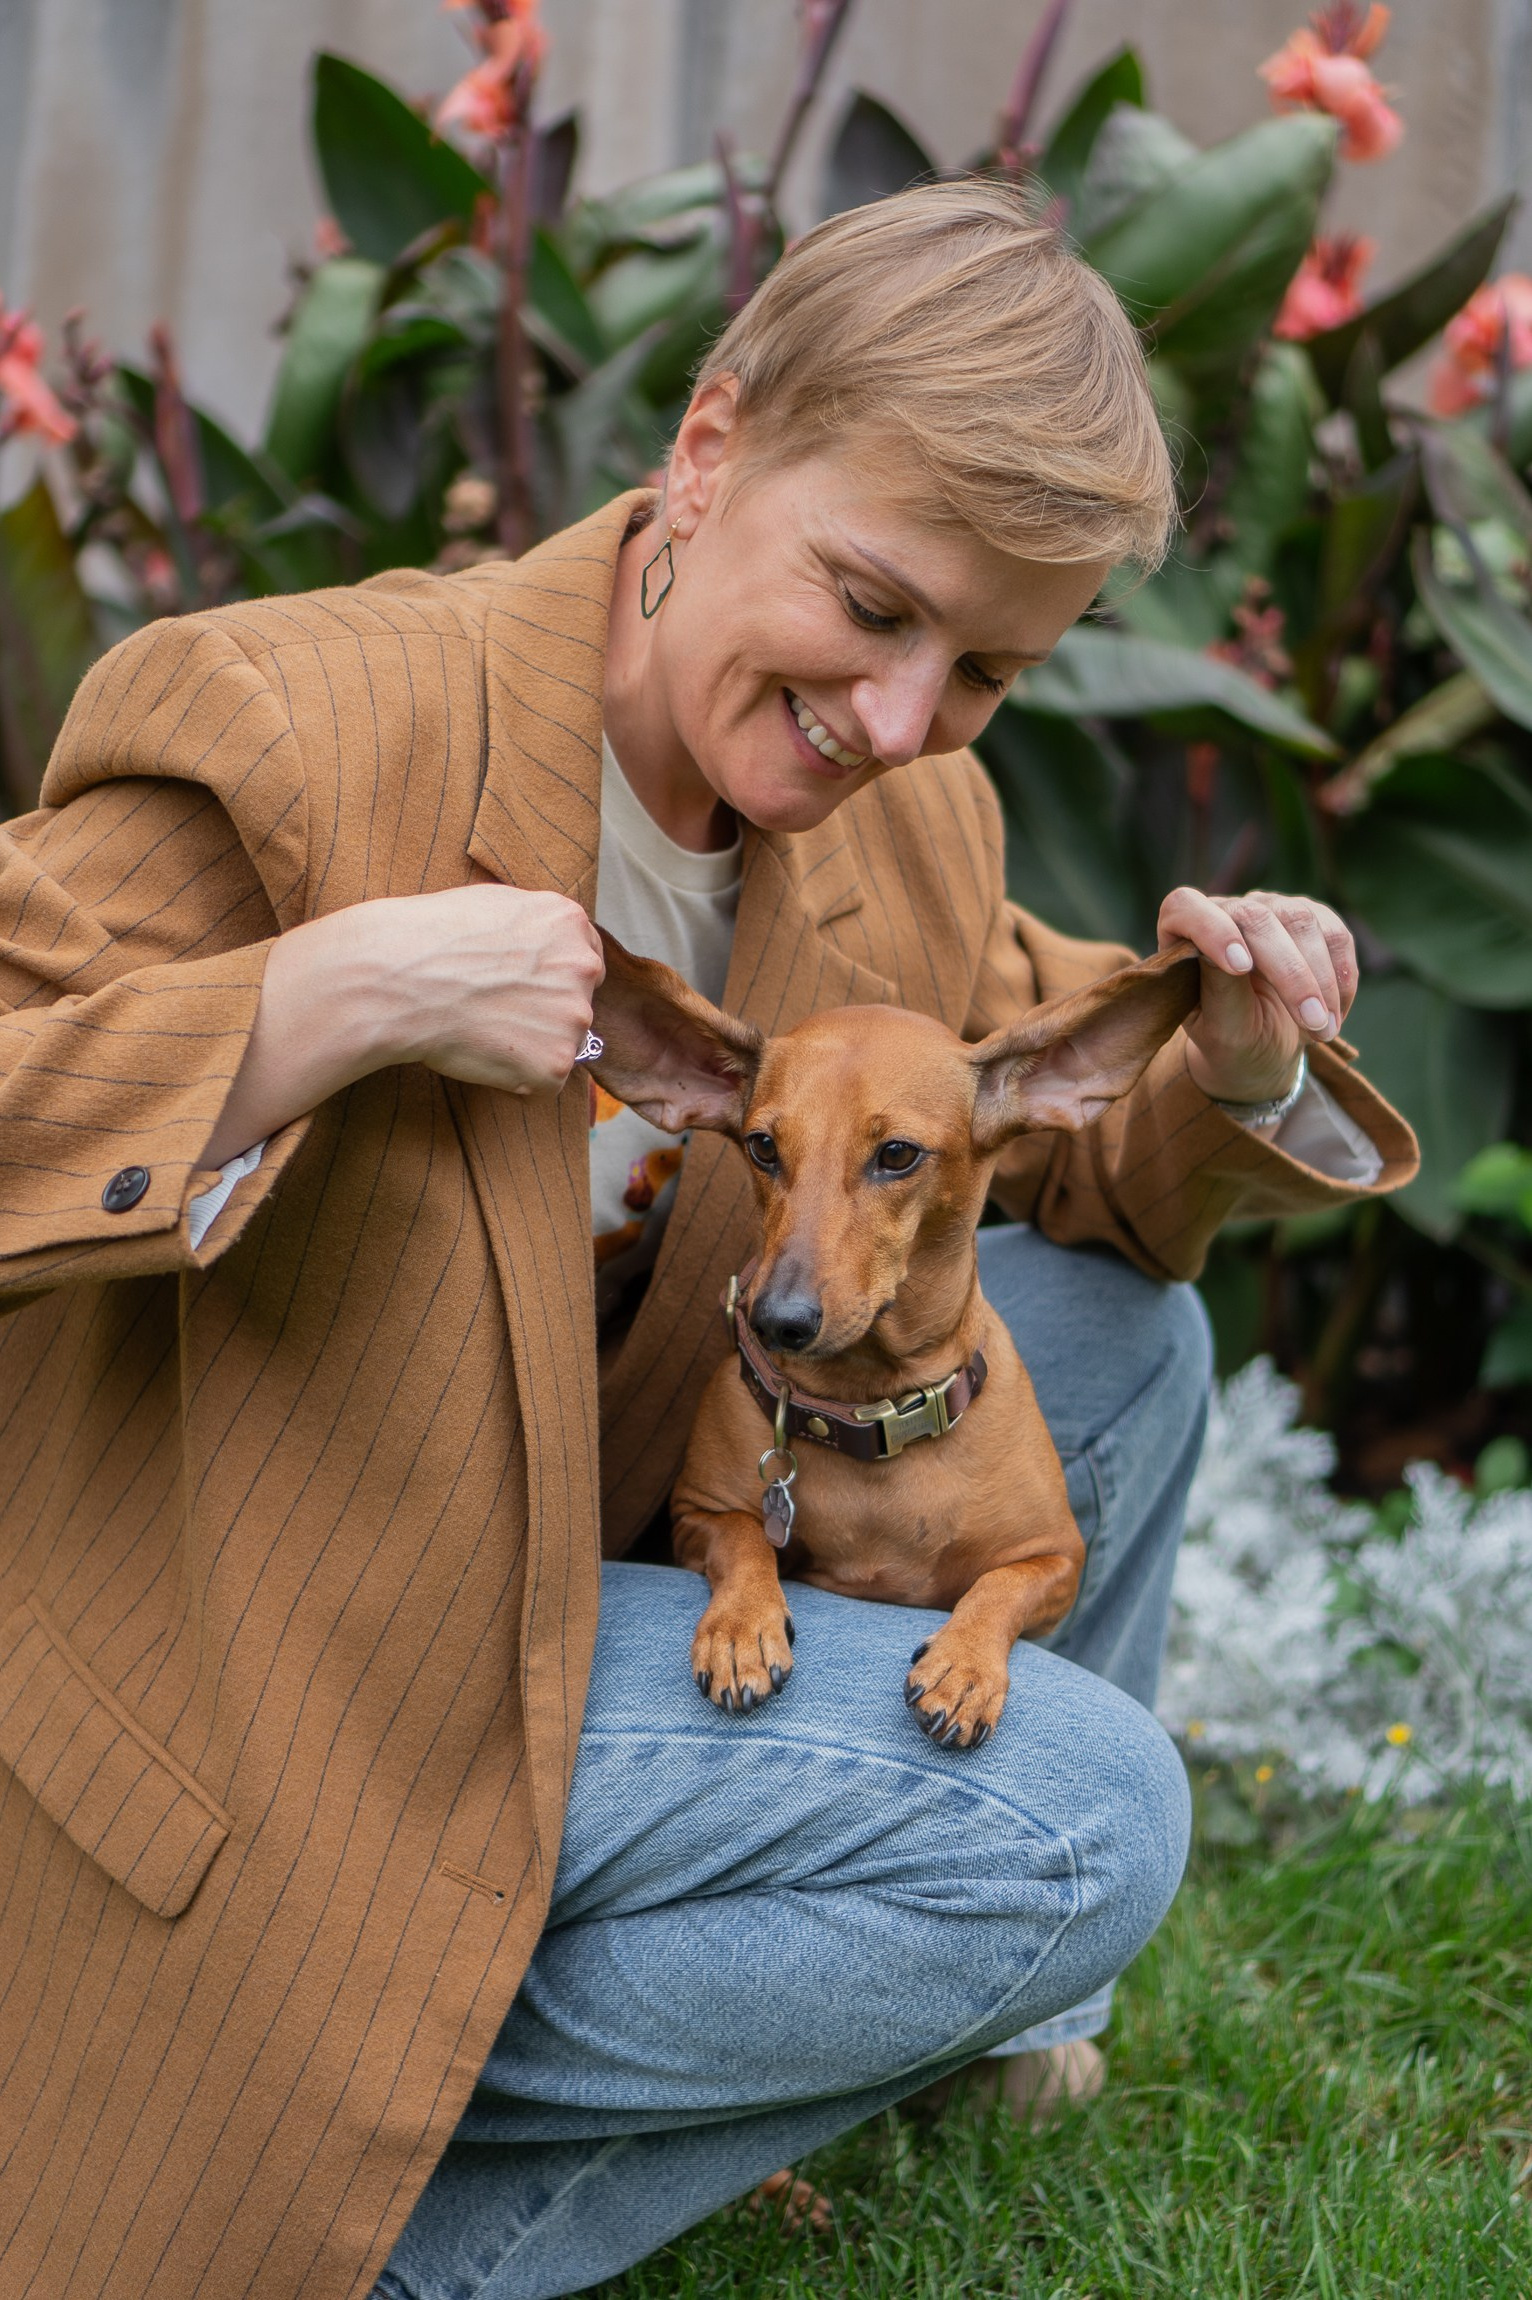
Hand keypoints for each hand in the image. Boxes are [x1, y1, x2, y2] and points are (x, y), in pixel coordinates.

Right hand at [366, 885, 604, 1093]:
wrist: (397, 979)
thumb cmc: (431, 939)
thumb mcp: (493, 903)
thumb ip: (532, 926)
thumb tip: (538, 945)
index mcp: (568, 922)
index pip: (584, 963)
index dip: (549, 982)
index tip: (521, 991)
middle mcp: (582, 967)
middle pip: (575, 1005)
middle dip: (543, 1015)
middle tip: (494, 1013)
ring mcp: (574, 1017)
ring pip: (561, 1044)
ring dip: (530, 1046)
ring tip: (483, 1031)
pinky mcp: (556, 1063)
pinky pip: (543, 1081)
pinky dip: (518, 1078)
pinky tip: (483, 1054)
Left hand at [1156, 887, 1357, 1105]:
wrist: (1265, 1047)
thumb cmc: (1232, 1040)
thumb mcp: (1222, 1031)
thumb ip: (1219, 993)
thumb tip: (1222, 954)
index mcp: (1182, 935)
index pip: (1185, 907)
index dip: (1211, 929)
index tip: (1240, 967)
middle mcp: (1226, 912)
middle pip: (1256, 919)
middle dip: (1291, 974)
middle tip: (1312, 1023)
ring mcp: (1270, 909)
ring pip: (1302, 922)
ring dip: (1322, 981)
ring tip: (1325, 1029)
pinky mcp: (1312, 917)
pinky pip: (1335, 935)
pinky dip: (1342, 978)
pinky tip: (1335, 1013)